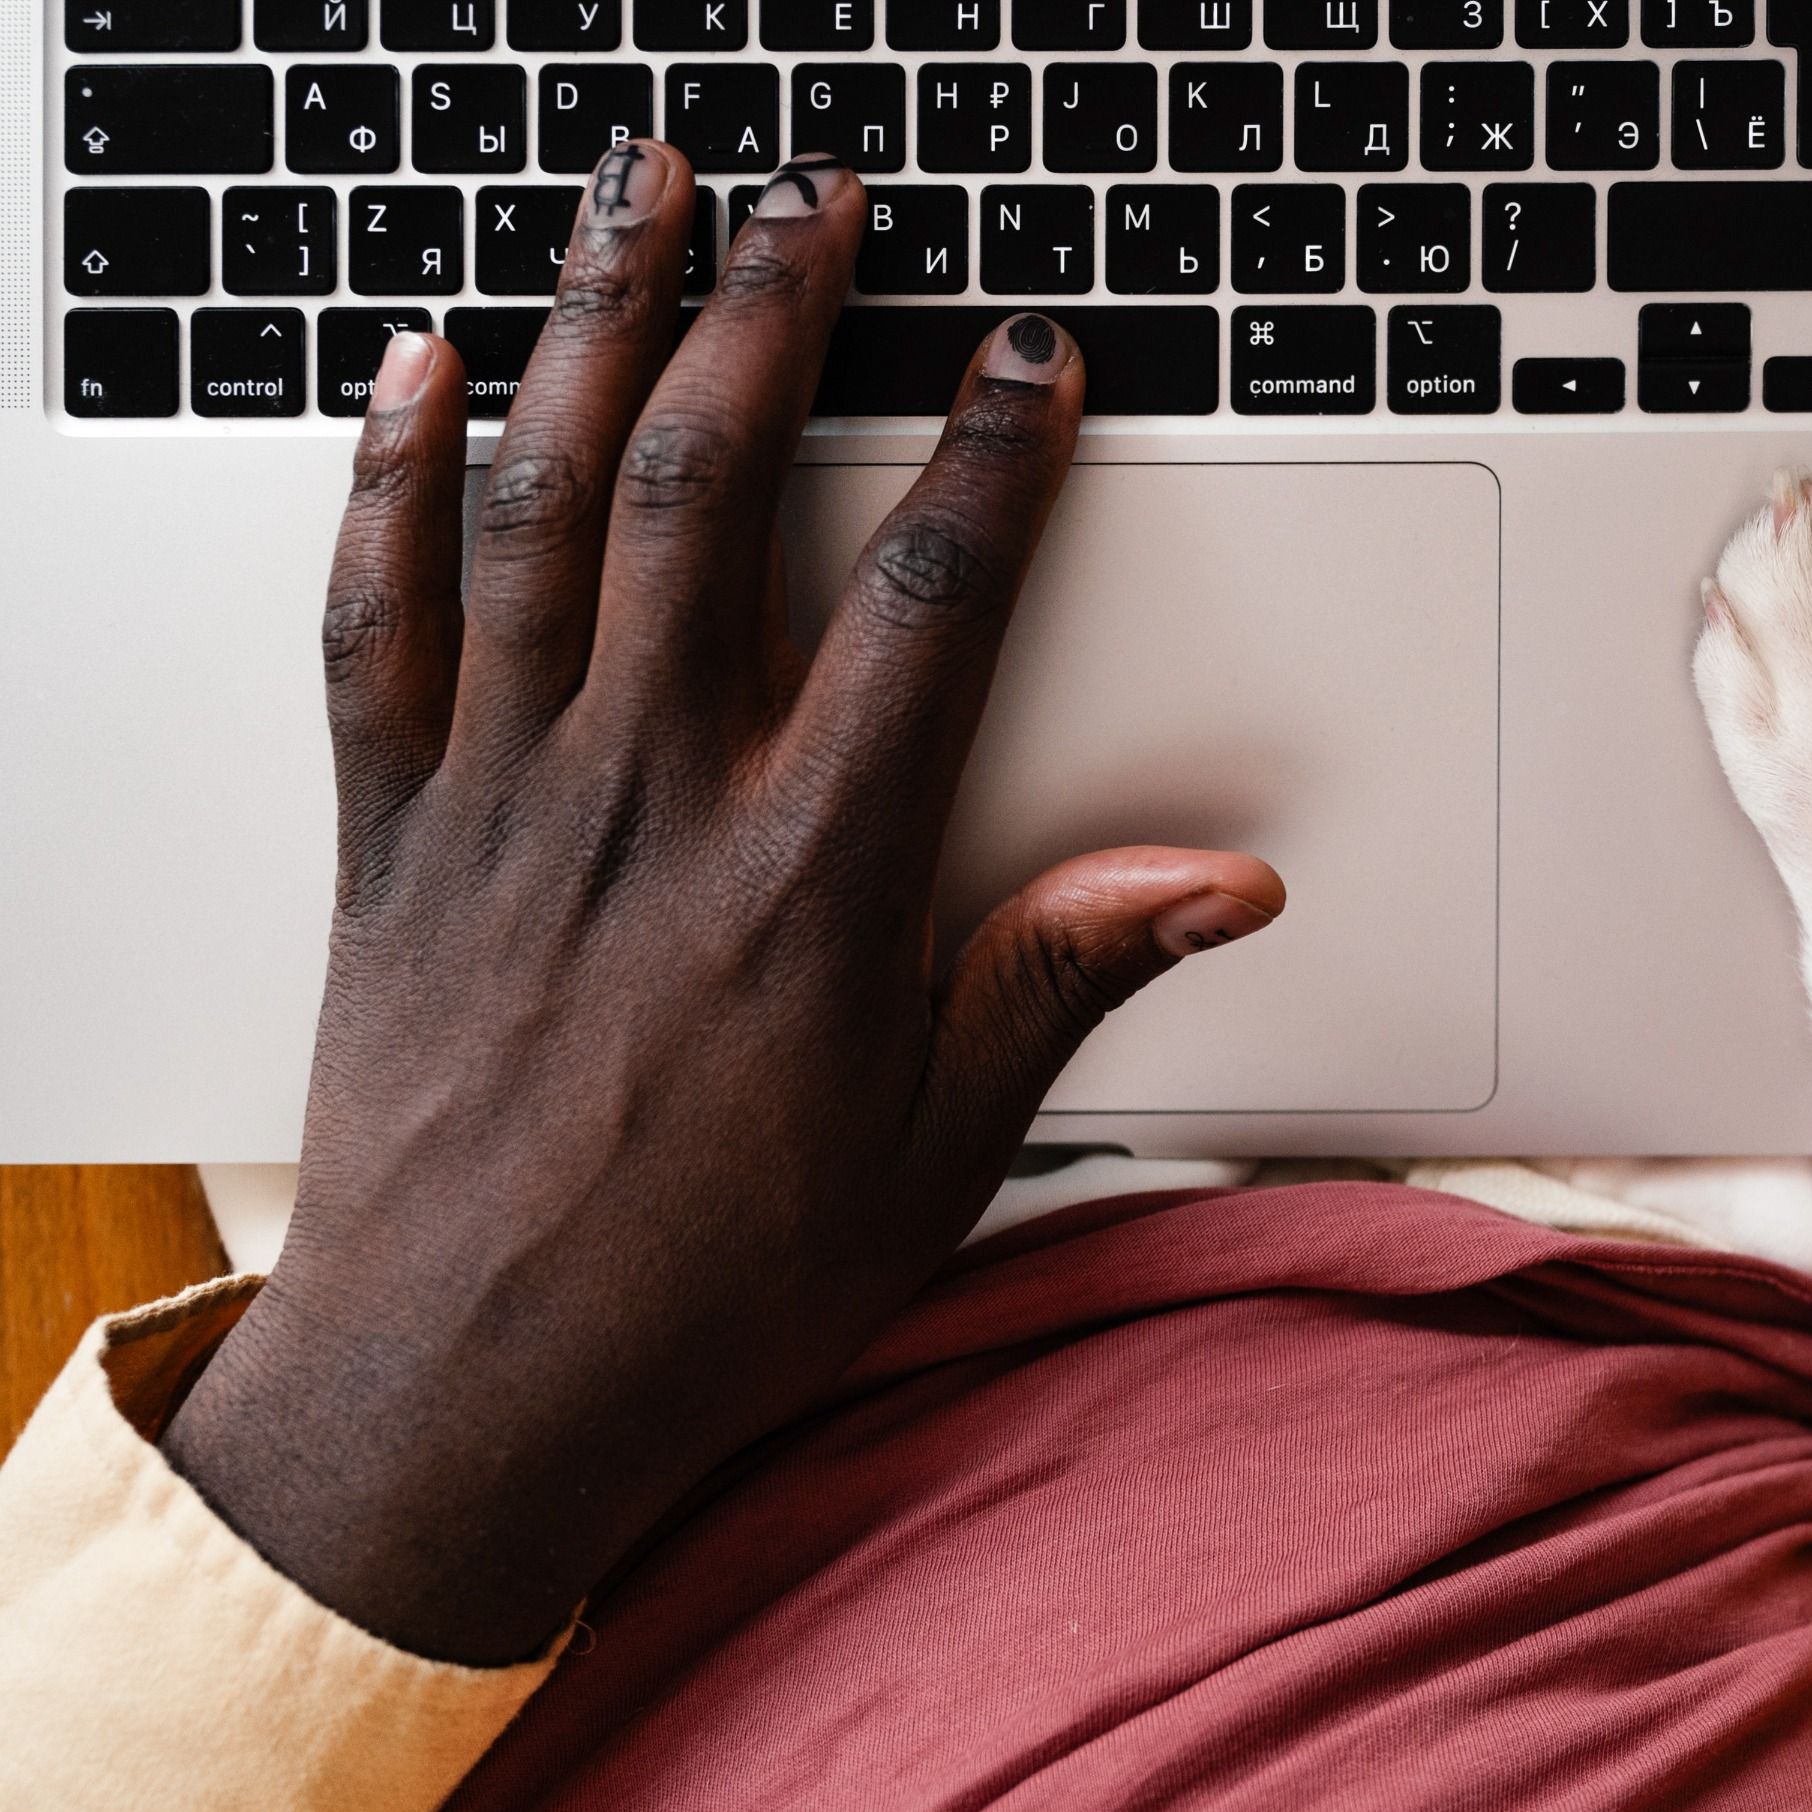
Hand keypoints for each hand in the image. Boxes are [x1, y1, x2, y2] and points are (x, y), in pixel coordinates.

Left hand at [159, 143, 1284, 1666]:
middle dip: (770, 318)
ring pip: (540, 510)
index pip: (923, 608)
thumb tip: (1215, 880)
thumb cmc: (706, 1291)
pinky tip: (415, 368)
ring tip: (634, 197)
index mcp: (804, 880)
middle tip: (812, 195)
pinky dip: (388, 477)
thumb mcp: (933, 1154)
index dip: (990, 456)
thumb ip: (1060, 980)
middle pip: (706, 495)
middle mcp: (646, 805)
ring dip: (592, 329)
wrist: (464, 1394)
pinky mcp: (389, 834)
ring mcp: (502, 803)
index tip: (1027, 355)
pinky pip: (375, 618)